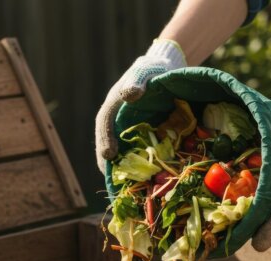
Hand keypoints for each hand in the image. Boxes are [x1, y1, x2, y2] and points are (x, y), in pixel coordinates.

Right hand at [95, 39, 185, 172]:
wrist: (166, 67)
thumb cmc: (153, 67)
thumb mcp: (145, 71)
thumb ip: (137, 81)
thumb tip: (130, 95)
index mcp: (114, 104)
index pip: (104, 122)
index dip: (105, 139)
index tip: (108, 155)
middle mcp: (117, 118)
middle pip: (107, 141)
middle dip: (108, 161)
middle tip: (111, 179)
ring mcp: (127, 126)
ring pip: (120, 148)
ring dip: (121, 165)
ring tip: (125, 183)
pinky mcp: (139, 132)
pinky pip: (135, 149)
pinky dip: (137, 162)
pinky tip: (146, 175)